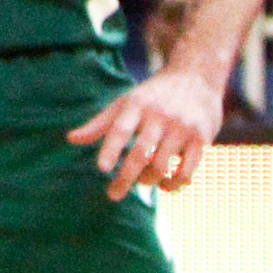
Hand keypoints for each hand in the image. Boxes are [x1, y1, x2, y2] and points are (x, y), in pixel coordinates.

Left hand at [68, 67, 223, 196]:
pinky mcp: (202, 140)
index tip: (101, 168)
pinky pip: (188, 171)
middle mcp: (160, 116)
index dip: (110, 149)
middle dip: (125, 177)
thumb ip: (100, 123)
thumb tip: (70, 139)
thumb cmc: (152, 95)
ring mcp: (182, 128)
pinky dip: (175, 184)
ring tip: (141, 182)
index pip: (121, 129)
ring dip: (148, 180)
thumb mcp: (124, 102)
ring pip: (162, 165)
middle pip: (140, 153)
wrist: (196, 78)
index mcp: (137, 104)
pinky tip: (165, 186)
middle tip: (112, 194)